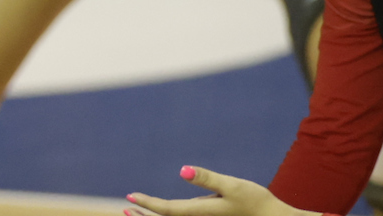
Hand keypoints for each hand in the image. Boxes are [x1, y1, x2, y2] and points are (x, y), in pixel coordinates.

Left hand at [125, 165, 311, 215]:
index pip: (168, 210)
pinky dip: (170, 213)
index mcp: (202, 212)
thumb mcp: (233, 186)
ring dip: (155, 215)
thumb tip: (182, 171)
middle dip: (145, 215)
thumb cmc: (257, 202)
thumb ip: (208, 179)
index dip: (148, 204)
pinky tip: (166, 209)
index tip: (129, 197)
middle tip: (125, 208)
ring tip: (135, 209)